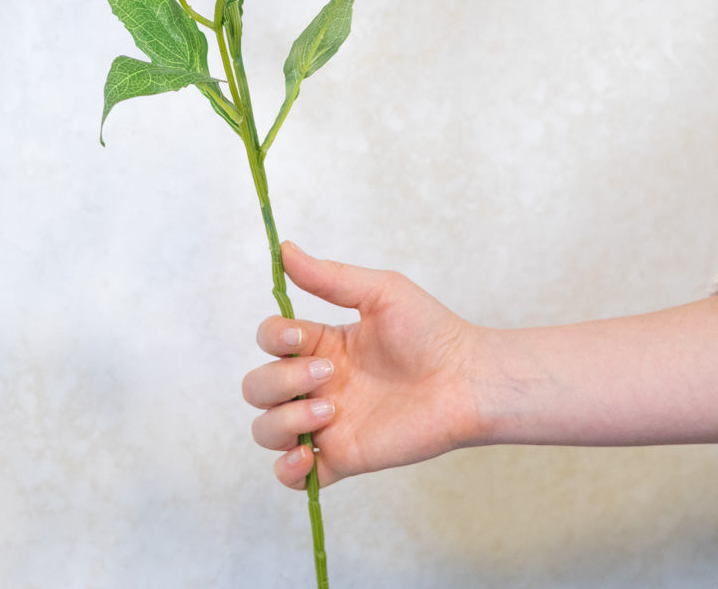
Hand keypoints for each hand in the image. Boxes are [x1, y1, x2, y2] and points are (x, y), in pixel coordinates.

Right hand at [242, 242, 486, 487]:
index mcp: (321, 344)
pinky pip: (293, 477)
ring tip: (329, 412)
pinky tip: (308, 454)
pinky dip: (288, 470)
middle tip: (328, 376)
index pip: (269, 340)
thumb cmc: (431, 331)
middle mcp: (315, 384)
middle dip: (280, 380)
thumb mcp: (378, 292)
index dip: (273, 338)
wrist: (469, 380)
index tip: (299, 336)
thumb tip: (284, 249)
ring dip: (284, 420)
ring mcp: (326, 422)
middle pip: (257, 387)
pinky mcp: (343, 457)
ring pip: (267, 430)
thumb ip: (328, 277)